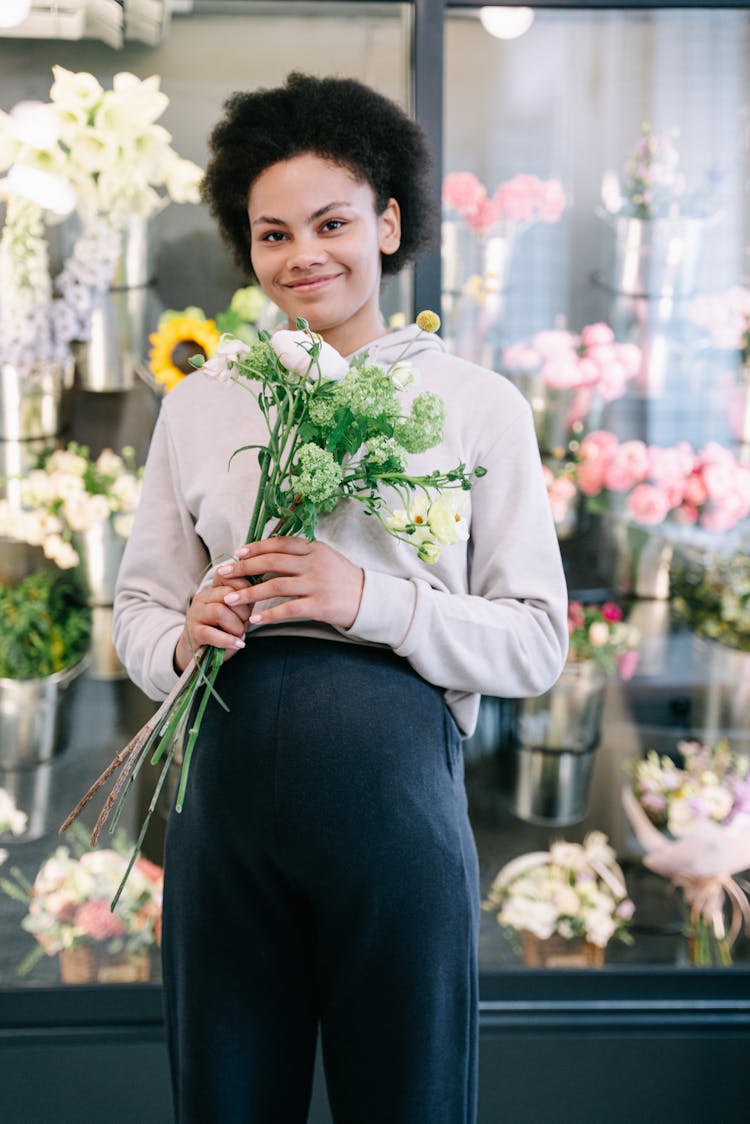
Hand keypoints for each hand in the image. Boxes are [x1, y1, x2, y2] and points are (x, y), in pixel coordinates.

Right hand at [173, 568, 252, 672]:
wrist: (199, 653)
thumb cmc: (223, 631)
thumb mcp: (237, 613)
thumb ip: (245, 600)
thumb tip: (263, 587)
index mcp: (213, 590)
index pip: (226, 574)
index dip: (243, 585)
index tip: (250, 600)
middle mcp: (202, 598)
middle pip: (226, 593)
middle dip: (243, 610)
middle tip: (246, 622)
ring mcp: (195, 614)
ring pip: (219, 611)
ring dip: (236, 625)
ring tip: (240, 634)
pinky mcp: (193, 632)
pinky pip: (210, 633)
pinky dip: (228, 640)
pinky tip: (238, 644)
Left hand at [216, 537, 363, 630]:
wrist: (369, 598)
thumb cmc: (342, 578)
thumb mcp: (325, 557)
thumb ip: (301, 553)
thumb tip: (269, 552)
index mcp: (314, 548)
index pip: (279, 543)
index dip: (256, 547)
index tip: (237, 553)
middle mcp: (314, 563)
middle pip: (272, 562)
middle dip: (244, 567)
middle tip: (224, 573)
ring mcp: (317, 584)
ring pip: (275, 586)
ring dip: (250, 592)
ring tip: (231, 599)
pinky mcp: (319, 605)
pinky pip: (288, 609)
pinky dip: (269, 614)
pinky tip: (254, 619)